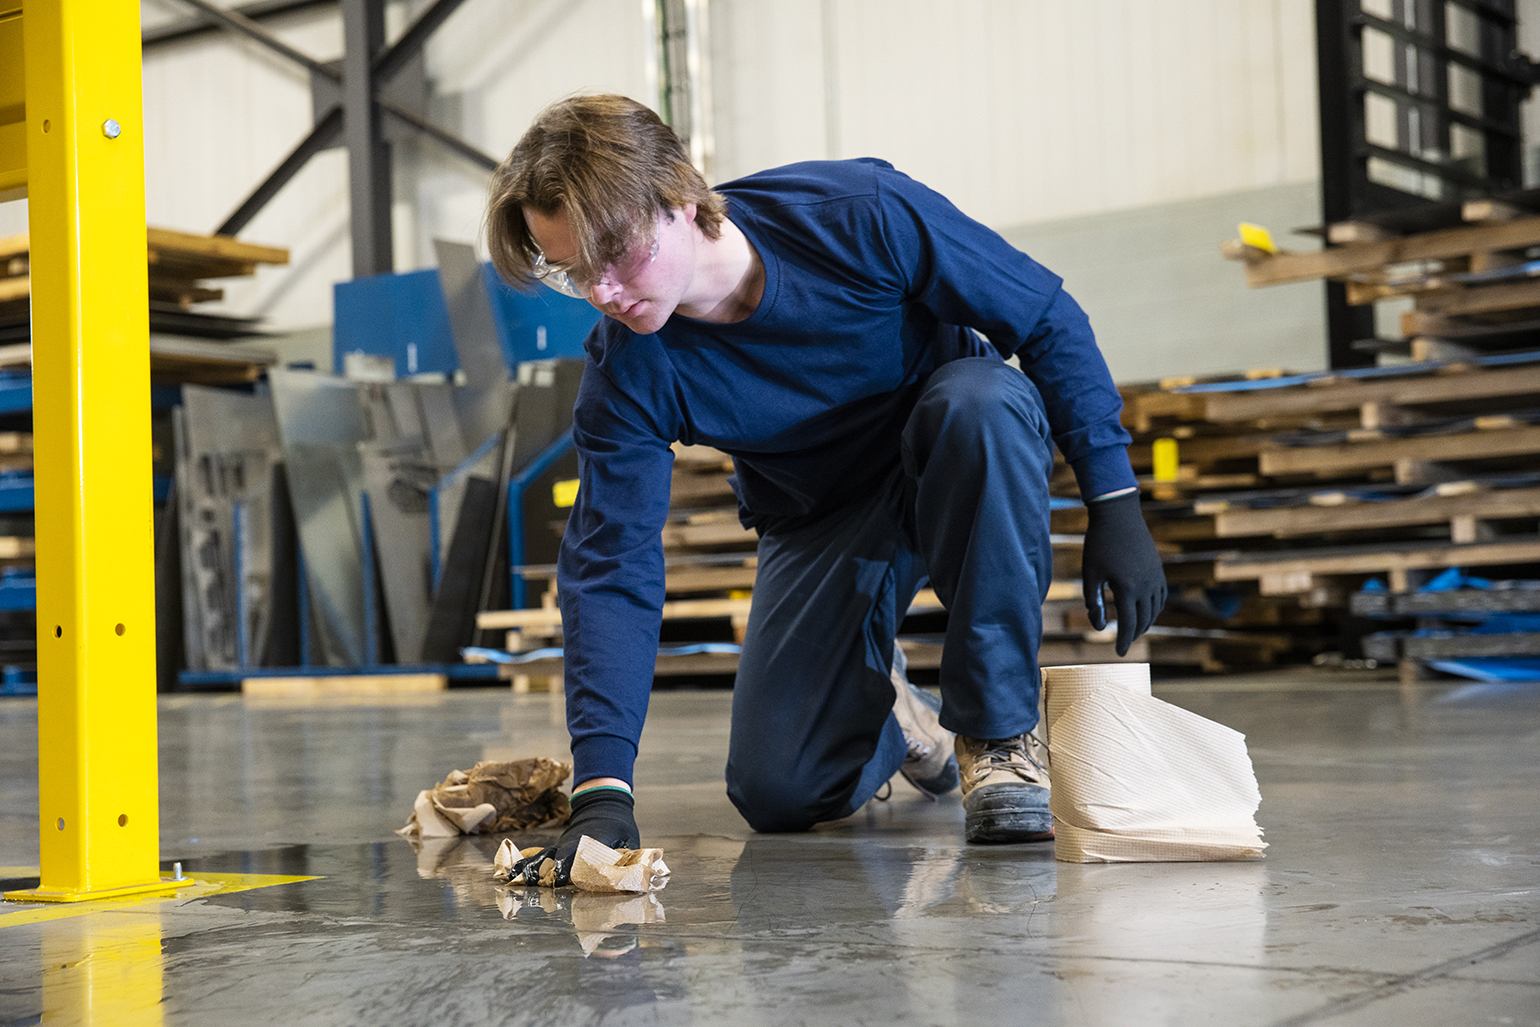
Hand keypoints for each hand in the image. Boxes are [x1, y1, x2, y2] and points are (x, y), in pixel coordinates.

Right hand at [511, 787, 639, 886]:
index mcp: (592, 843)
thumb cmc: (618, 825)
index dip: (572, 868)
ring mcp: (562, 846)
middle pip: (557, 859)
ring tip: (511, 880)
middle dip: (546, 872)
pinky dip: (523, 865)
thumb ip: (627, 857)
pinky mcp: (556, 850)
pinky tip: (508, 875)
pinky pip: (538, 857)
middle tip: (531, 885)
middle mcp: (572, 845)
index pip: (581, 858)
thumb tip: (630, 875)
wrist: (602, 804)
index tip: (562, 878)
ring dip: (529, 869)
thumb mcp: (628, 839)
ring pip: (543, 858)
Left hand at [1081, 490, 1167, 655]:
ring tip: (1134, 630)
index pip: (1128, 624)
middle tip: (1124, 644)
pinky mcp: (1158, 569)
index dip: (1124, 641)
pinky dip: (1154, 609)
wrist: (1118, 515)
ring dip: (1145, 623)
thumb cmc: (1098, 544)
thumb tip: (1100, 626)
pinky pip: (1161, 597)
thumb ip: (1094, 602)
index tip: (1119, 653)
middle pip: (1144, 620)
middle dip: (1134, 635)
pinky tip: (1145, 611)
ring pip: (1155, 610)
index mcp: (1127, 589)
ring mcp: (1155, 577)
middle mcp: (1146, 586)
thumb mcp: (1090, 574)